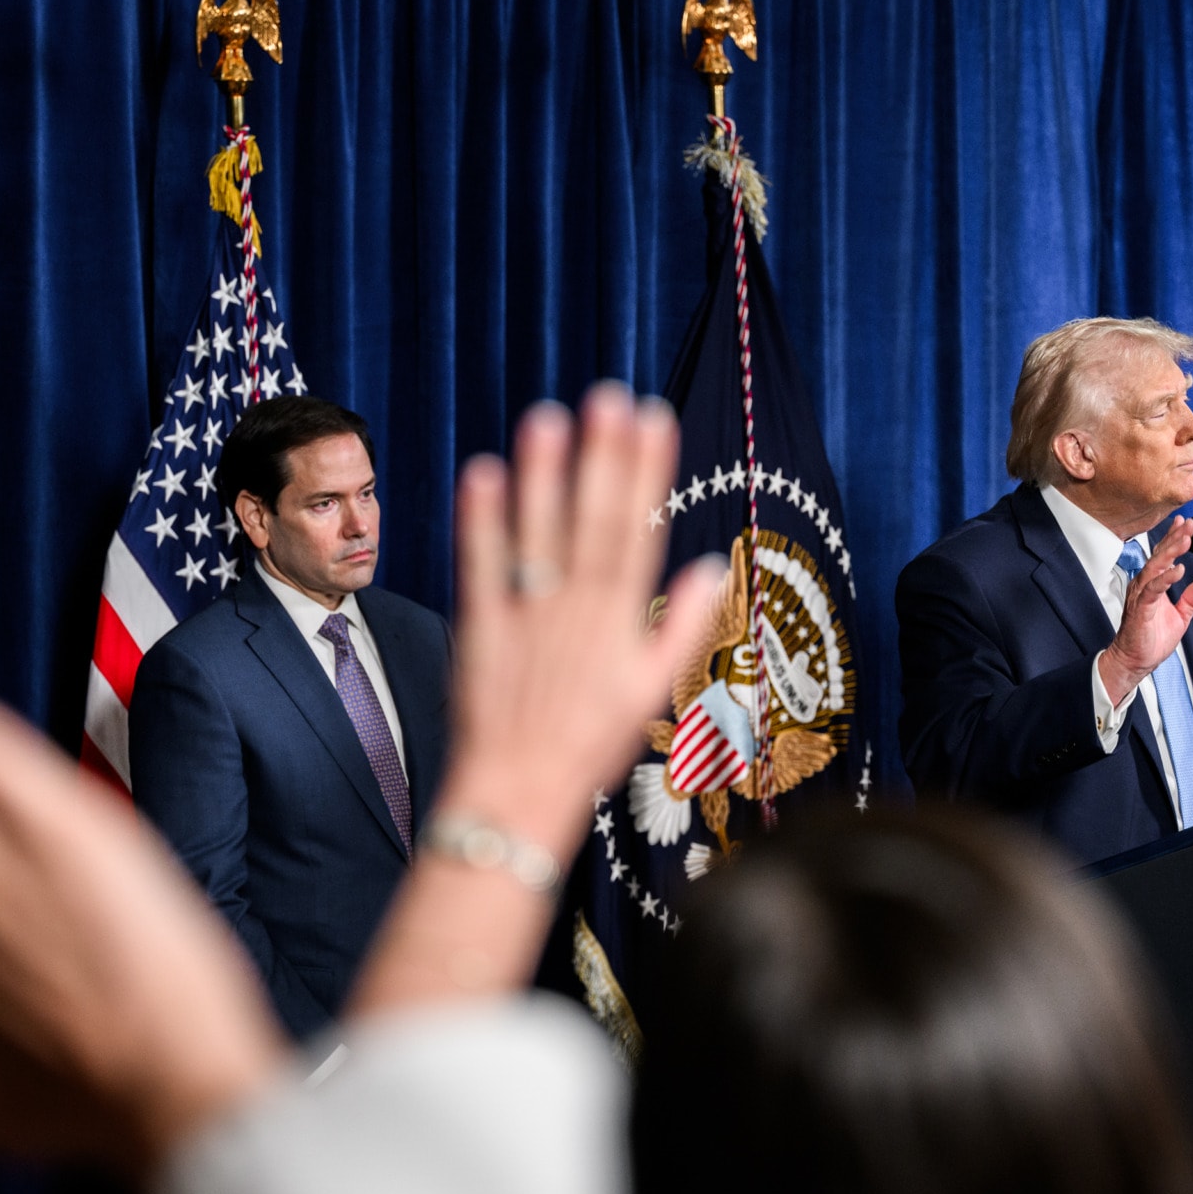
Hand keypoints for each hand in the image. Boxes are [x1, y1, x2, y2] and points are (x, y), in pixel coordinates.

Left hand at [437, 383, 721, 860]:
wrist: (519, 795)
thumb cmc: (587, 749)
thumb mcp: (650, 694)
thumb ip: (680, 628)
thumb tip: (711, 569)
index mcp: (620, 625)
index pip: (638, 533)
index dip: (646, 474)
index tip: (653, 419)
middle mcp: (577, 614)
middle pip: (594, 523)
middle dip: (602, 458)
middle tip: (608, 397)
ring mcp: (527, 620)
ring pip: (538, 536)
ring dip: (544, 476)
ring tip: (547, 417)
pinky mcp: (480, 631)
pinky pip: (481, 568)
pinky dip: (482, 522)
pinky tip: (485, 473)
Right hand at [1097, 518, 1192, 706]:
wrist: (1135, 660)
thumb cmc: (1151, 638)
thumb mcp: (1180, 617)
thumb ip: (1191, 599)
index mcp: (1152, 585)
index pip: (1163, 557)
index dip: (1173, 539)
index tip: (1185, 523)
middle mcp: (1144, 586)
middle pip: (1159, 557)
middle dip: (1174, 539)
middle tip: (1189, 525)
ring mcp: (1141, 596)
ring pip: (1155, 568)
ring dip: (1170, 553)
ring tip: (1185, 540)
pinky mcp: (1141, 609)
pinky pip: (1153, 590)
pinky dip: (1166, 579)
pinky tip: (1178, 569)